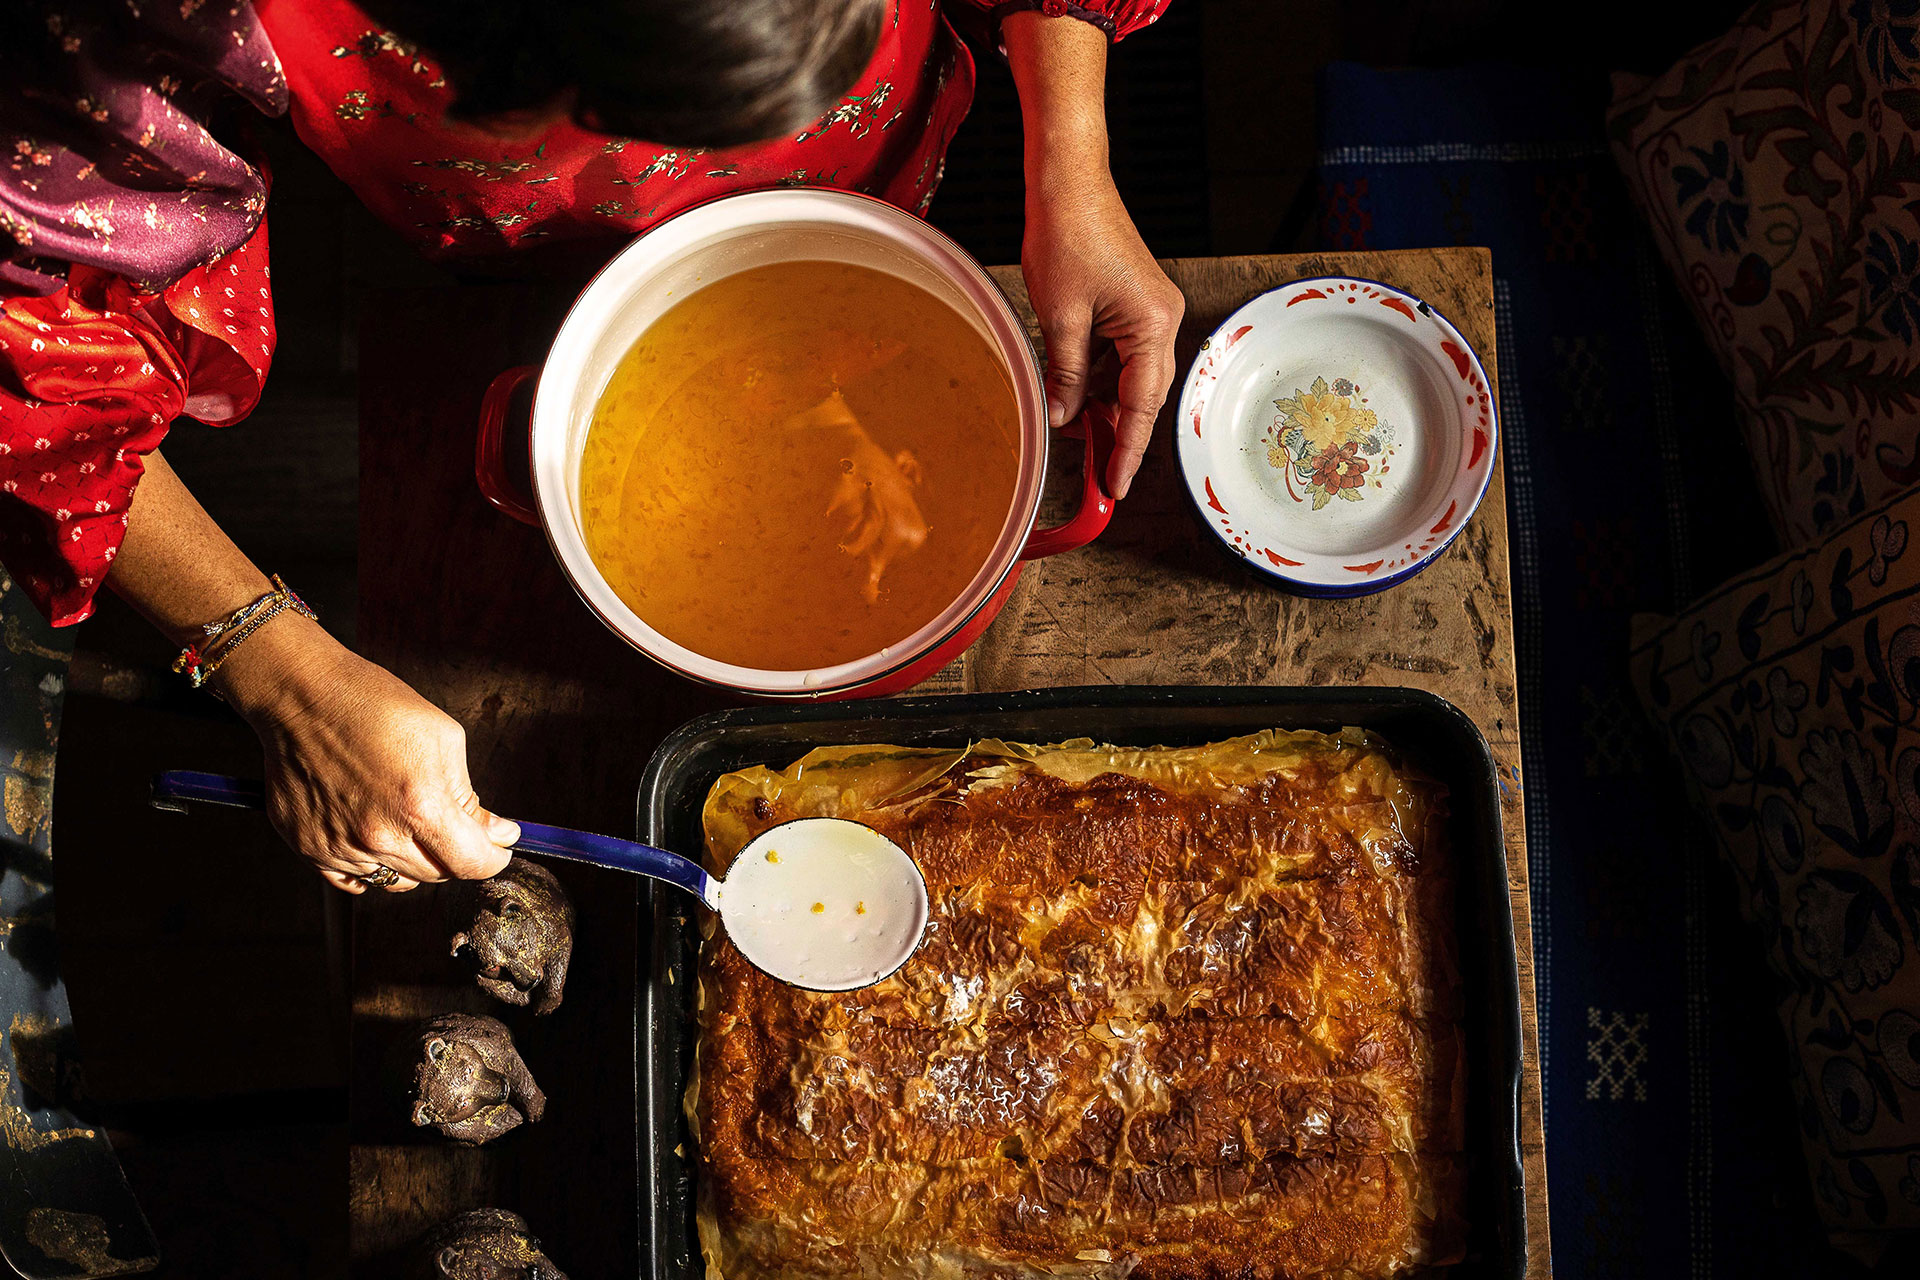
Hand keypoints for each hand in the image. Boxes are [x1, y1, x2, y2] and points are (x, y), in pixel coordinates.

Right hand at [215, 613, 518, 892]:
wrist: (301, 695)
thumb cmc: (371, 705)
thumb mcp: (444, 738)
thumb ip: (470, 797)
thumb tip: (495, 832)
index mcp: (419, 806)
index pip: (472, 864)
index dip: (493, 857)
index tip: (497, 846)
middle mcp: (378, 836)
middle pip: (437, 875)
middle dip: (457, 854)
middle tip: (457, 826)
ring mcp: (340, 847)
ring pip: (398, 880)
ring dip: (416, 860)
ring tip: (410, 822)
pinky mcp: (310, 847)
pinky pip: (355, 879)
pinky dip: (374, 865)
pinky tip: (378, 835)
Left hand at [1021, 173, 1183, 498]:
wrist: (1068, 181)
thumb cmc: (1067, 234)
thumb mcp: (1060, 317)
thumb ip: (1066, 374)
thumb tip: (1064, 417)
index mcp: (1153, 325)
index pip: (1141, 405)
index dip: (1126, 450)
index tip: (1115, 485)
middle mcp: (1164, 319)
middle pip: (1144, 394)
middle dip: (1119, 433)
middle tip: (1098, 474)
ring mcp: (1153, 309)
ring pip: (1132, 375)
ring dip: (1106, 405)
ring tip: (1080, 437)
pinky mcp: (1137, 301)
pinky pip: (1124, 353)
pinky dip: (1102, 377)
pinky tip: (1077, 395)